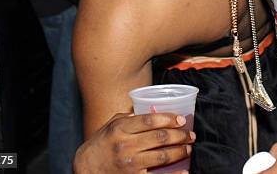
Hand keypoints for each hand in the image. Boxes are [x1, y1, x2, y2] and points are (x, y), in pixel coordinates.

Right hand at [74, 112, 194, 173]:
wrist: (85, 168)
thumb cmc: (101, 143)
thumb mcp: (112, 125)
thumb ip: (130, 117)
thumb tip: (153, 110)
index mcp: (120, 129)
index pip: (150, 120)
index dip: (169, 119)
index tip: (182, 119)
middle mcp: (125, 146)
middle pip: (160, 138)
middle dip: (180, 135)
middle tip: (191, 135)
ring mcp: (129, 164)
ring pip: (162, 156)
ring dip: (179, 151)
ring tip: (188, 148)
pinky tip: (184, 171)